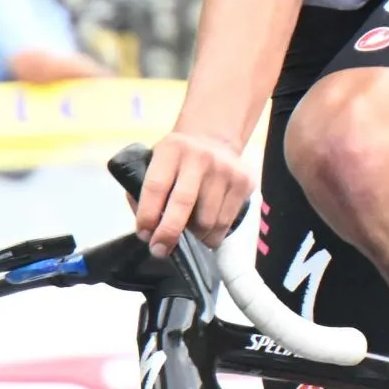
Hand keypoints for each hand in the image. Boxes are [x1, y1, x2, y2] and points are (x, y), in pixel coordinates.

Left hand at [134, 128, 254, 250]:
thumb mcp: (154, 161)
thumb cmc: (177, 159)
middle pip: (183, 204)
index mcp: (171, 149)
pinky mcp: (244, 182)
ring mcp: (225, 169)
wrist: (214, 139)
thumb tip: (147, 230)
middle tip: (160, 250)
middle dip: (169, 233)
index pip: (156, 186)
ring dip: (194, 236)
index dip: (148, 215)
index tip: (145, 235)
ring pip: (208, 220)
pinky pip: (226, 222)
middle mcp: (200, 157)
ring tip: (189, 234)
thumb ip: (144, 191)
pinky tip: (207, 230)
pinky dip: (213, 234)